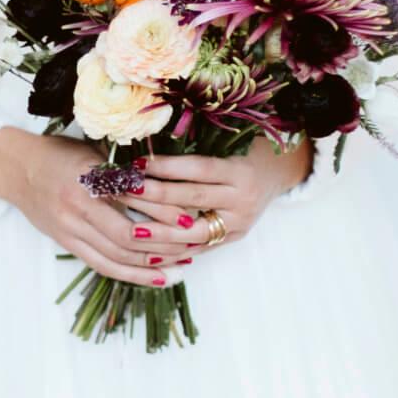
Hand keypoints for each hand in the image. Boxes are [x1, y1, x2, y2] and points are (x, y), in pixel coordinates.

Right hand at [0, 128, 200, 286]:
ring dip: (152, 265)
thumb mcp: (93, 154)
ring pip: (118, 258)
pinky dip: (132, 275)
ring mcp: (70, 230)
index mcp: (89, 180)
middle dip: (166, 245)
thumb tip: (170, 189)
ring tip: (182, 265)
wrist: (16, 169)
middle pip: (130, 238)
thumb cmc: (59, 154)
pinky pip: (103, 266)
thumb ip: (125, 174)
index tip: (193, 218)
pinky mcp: (67, 244)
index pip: (135, 204)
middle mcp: (79, 209)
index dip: (166, 213)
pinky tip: (157, 277)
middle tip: (194, 245)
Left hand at [119, 136, 312, 249]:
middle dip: (154, 196)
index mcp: (239, 171)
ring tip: (130, 228)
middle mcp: (242, 199)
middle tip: (123, 192)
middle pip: (191, 199)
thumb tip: (144, 155)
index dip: (166, 167)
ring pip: (194, 232)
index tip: (136, 164)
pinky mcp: (232, 239)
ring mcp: (238, 224)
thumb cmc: (242, 154)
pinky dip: (173, 249)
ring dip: (159, 231)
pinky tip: (148, 250)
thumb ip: (193, 154)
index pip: (197, 169)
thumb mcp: (226, 147)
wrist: (274, 178)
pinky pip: (198, 248)